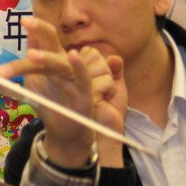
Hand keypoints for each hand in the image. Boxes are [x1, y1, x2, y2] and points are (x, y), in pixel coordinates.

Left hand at [0, 17, 93, 168]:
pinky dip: (80, 66)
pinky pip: (83, 77)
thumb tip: (13, 47)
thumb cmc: (50, 100)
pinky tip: (73, 55)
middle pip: (51, 42)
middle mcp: (64, 63)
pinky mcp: (85, 92)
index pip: (43, 37)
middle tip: (24, 22)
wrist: (66, 130)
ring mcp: (75, 76)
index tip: (21, 19)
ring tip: (31, 55)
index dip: (34, 27)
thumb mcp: (35, 80)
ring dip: (46, 57)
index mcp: (52, 58)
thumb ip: (27, 63)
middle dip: (39, 30)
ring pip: (60, 62)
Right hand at [82, 49, 127, 166]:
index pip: (90, 52)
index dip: (101, 62)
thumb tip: (114, 57)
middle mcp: (71, 75)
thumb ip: (115, 68)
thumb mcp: (115, 84)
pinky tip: (105, 100)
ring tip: (104, 95)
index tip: (99, 77)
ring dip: (109, 80)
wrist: (107, 132)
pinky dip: (111, 89)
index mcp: (75, 72)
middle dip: (105, 70)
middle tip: (103, 88)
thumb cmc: (109, 109)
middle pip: (94, 55)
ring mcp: (74, 84)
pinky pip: (105, 80)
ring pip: (100, 66)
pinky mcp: (82, 94)